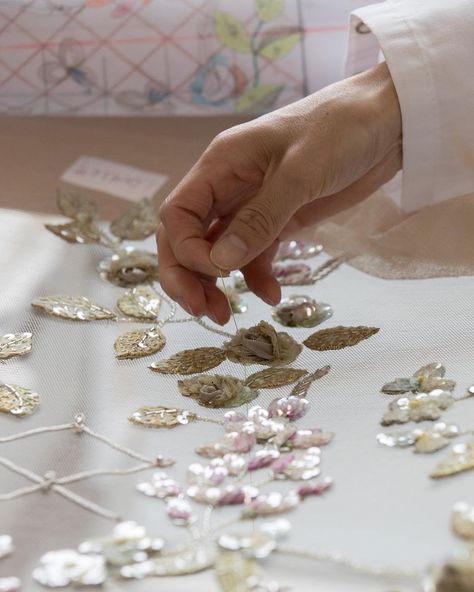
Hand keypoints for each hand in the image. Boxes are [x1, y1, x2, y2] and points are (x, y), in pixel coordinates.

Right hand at [157, 62, 401, 323]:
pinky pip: (255, 255)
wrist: (389, 121)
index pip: (179, 214)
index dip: (186, 250)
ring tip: (224, 316)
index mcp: (221, 165)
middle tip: (202, 310)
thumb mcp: (301, 172)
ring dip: (215, 284)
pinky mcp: (279, 221)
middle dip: (187, 275)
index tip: (217, 273)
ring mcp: (252, 206)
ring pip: (216, 250)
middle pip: (187, 236)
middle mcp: (228, 187)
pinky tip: (272, 296)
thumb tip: (221, 262)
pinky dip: (256, 278)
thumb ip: (261, 217)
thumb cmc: (342, 129)